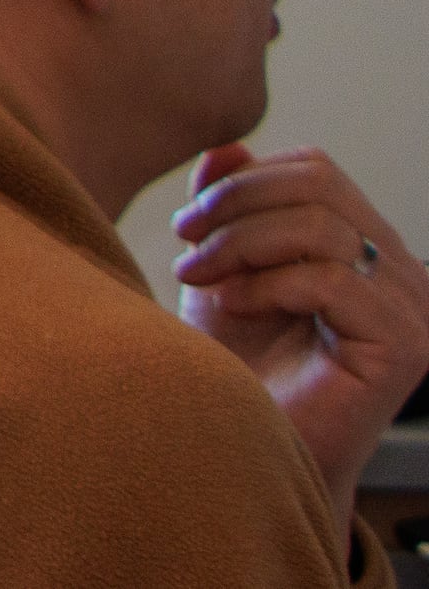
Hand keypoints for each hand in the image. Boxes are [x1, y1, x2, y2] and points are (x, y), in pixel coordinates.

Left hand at [176, 142, 428, 531]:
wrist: (245, 444)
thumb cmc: (237, 362)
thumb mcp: (222, 267)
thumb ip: (230, 205)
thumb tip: (227, 147)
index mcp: (367, 245)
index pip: (315, 171)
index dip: (243, 182)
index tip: (189, 223)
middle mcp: (402, 270)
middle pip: (319, 186)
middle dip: (236, 205)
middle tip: (186, 242)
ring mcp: (412, 307)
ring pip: (319, 227)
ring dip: (240, 244)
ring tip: (198, 277)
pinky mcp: (404, 345)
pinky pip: (330, 280)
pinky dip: (266, 284)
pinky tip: (232, 305)